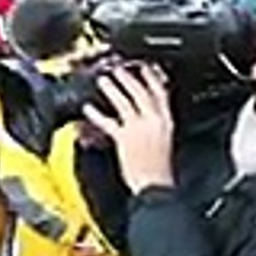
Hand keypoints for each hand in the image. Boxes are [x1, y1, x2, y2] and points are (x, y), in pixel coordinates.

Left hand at [82, 65, 175, 194]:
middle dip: (130, 77)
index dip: (152, 77)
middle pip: (142, 92)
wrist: (156, 188)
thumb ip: (155, 124)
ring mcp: (139, 129)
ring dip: (114, 89)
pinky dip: (97, 115)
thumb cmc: (160, 171)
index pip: (161, 92)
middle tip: (119, 67)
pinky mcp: (125, 139)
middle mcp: (154, 121)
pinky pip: (108, 123)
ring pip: (125, 103)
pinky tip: (88, 109)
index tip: (145, 66)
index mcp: (166, 122)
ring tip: (104, 79)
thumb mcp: (164, 141)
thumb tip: (145, 114)